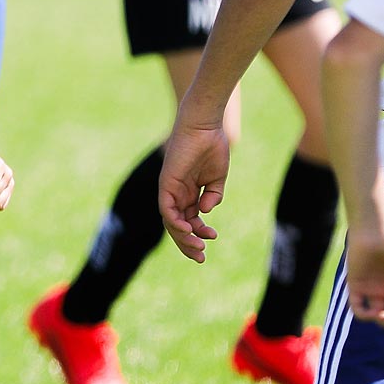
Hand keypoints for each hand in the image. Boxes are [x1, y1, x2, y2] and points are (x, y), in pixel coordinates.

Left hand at [159, 122, 230, 262]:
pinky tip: (189, 230)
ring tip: (198, 248)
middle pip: (179, 225)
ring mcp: (170, 189)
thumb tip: (206, 212)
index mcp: (189, 192)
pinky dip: (175, 222)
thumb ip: (213, 196)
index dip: (199, 233)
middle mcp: (177, 193)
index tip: (213, 239)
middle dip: (189, 243)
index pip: (189, 220)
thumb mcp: (216, 178)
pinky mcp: (166, 184)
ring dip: (183, 238)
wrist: (205, 126)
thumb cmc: (212, 146)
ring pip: (171, 222)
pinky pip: (166, 209)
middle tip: (201, 258)